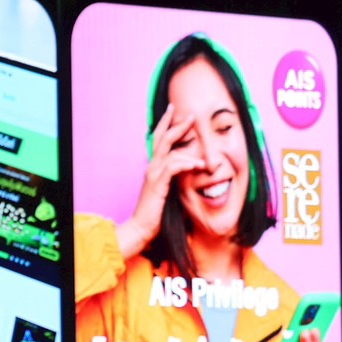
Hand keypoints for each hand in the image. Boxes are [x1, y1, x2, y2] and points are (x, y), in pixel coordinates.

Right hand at [116, 103, 207, 258]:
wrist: (141, 228)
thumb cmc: (155, 214)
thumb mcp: (169, 192)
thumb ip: (177, 180)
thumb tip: (192, 173)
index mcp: (154, 168)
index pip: (160, 141)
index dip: (167, 126)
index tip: (176, 113)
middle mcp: (152, 167)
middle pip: (162, 139)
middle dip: (176, 124)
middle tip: (190, 115)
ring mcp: (153, 174)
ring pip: (169, 150)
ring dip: (187, 146)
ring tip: (200, 142)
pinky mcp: (157, 184)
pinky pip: (172, 167)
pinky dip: (186, 163)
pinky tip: (197, 165)